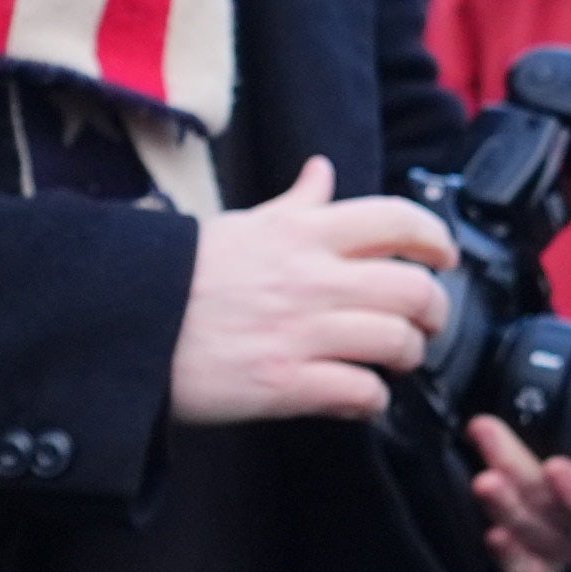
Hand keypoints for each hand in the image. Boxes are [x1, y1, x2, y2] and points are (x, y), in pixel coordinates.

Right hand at [167, 159, 454, 424]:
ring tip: (393, 362)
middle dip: (433, 311)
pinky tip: (360, 396)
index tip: (444, 256)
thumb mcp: (243, 225)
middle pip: (413, 288)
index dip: (435, 239)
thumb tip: (323, 171)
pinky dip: (372, 399)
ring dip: (407, 356)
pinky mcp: (284, 383)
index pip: (397, 220)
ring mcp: (300, 332)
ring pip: (396, 342)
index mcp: (303, 233)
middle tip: (425, 322)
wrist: (126, 324)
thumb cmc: (182, 277)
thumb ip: (295, 205)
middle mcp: (311, 278)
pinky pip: (359, 392)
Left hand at [465, 416, 570, 571]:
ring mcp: (564, 547)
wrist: (556, 474)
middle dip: (517, 468)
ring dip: (506, 506)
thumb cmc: (570, 441)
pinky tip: (494, 536)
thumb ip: (567, 411)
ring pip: (537, 535)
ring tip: (484, 482)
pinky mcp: (540, 568)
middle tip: (488, 434)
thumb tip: (563, 359)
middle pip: (557, 509)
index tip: (555, 467)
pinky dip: (511, 558)